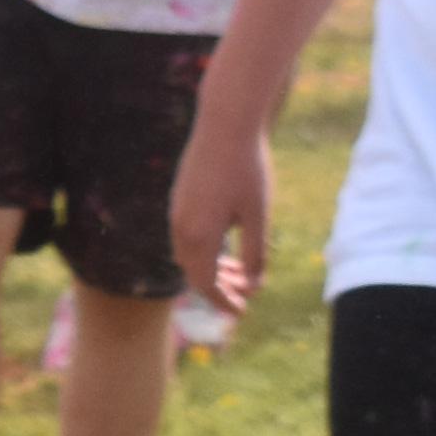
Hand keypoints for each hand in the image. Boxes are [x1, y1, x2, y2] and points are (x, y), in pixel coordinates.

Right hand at [171, 107, 269, 311]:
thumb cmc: (247, 169)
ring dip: (211, 268)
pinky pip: (185, 237)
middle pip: (194, 273)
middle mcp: (181, 228)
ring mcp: (176, 212)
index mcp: (199, 237)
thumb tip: (254, 284)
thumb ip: (255, 254)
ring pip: (188, 255)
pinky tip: (225, 241)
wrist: (225, 124)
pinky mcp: (178, 198)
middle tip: (245, 293)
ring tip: (238, 268)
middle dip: (219, 288)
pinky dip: (204, 249)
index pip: (206, 285)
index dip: (224, 302)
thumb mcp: (259, 216)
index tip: (241, 312)